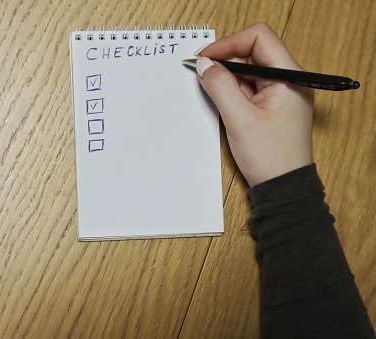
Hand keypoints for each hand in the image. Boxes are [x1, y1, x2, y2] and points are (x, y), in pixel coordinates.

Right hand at [195, 23, 313, 186]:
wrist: (283, 188)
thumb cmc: (271, 158)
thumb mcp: (240, 119)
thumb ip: (220, 87)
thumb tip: (205, 64)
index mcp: (290, 77)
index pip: (259, 38)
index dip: (229, 43)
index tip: (206, 57)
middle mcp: (288, 80)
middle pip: (252, 52)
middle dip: (225, 60)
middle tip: (201, 72)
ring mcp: (279, 93)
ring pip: (247, 70)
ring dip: (227, 77)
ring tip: (211, 91)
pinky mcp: (270, 105)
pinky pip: (248, 87)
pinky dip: (231, 90)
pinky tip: (221, 101)